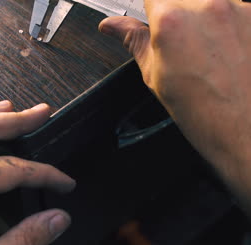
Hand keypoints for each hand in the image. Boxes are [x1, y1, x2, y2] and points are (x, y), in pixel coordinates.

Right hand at [99, 1, 250, 207]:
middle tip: (180, 39)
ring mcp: (238, 9)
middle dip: (176, 11)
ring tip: (207, 48)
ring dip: (203, 18)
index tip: (154, 19)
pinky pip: (236, 9)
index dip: (152, 8)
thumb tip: (111, 26)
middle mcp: (206, 6)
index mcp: (171, 20)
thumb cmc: (202, 110)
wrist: (244, 128)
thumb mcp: (155, 76)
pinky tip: (226, 49)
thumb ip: (134, 40)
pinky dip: (228, 24)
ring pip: (209, 2)